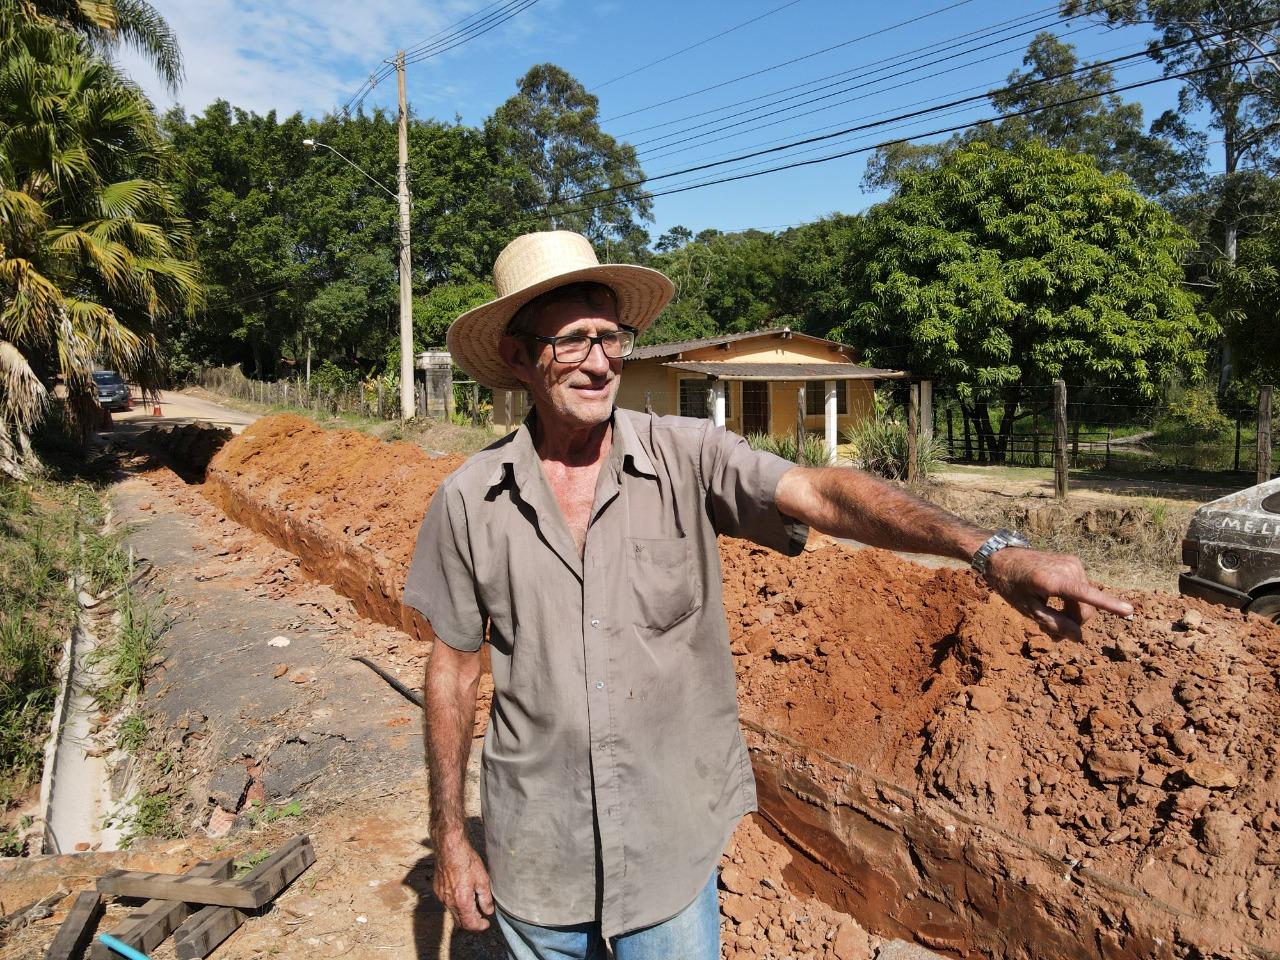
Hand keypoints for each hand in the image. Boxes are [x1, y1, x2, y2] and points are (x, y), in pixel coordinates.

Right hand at [433, 833, 493, 930]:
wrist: (449, 848)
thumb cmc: (466, 861)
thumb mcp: (483, 880)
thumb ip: (486, 899)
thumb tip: (488, 911)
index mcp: (461, 901)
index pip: (470, 924)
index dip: (479, 926)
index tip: (486, 923)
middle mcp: (449, 902)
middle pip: (460, 921)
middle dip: (472, 921)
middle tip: (482, 915)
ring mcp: (442, 896)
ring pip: (453, 912)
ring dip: (464, 911)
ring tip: (474, 901)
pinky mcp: (438, 889)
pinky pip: (447, 902)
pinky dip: (456, 903)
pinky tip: (463, 892)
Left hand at [984, 547, 1132, 641]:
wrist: (1000, 555)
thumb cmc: (1010, 584)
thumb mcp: (1027, 609)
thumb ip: (1054, 623)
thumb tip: (1078, 638)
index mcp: (1053, 580)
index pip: (1086, 596)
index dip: (1109, 605)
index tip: (1129, 610)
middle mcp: (1068, 568)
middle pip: (1085, 609)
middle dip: (1073, 624)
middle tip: (1051, 634)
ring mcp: (1073, 563)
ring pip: (1085, 601)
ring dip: (1071, 614)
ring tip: (1048, 620)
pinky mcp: (1074, 562)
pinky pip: (1081, 591)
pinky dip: (1072, 602)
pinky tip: (1055, 606)